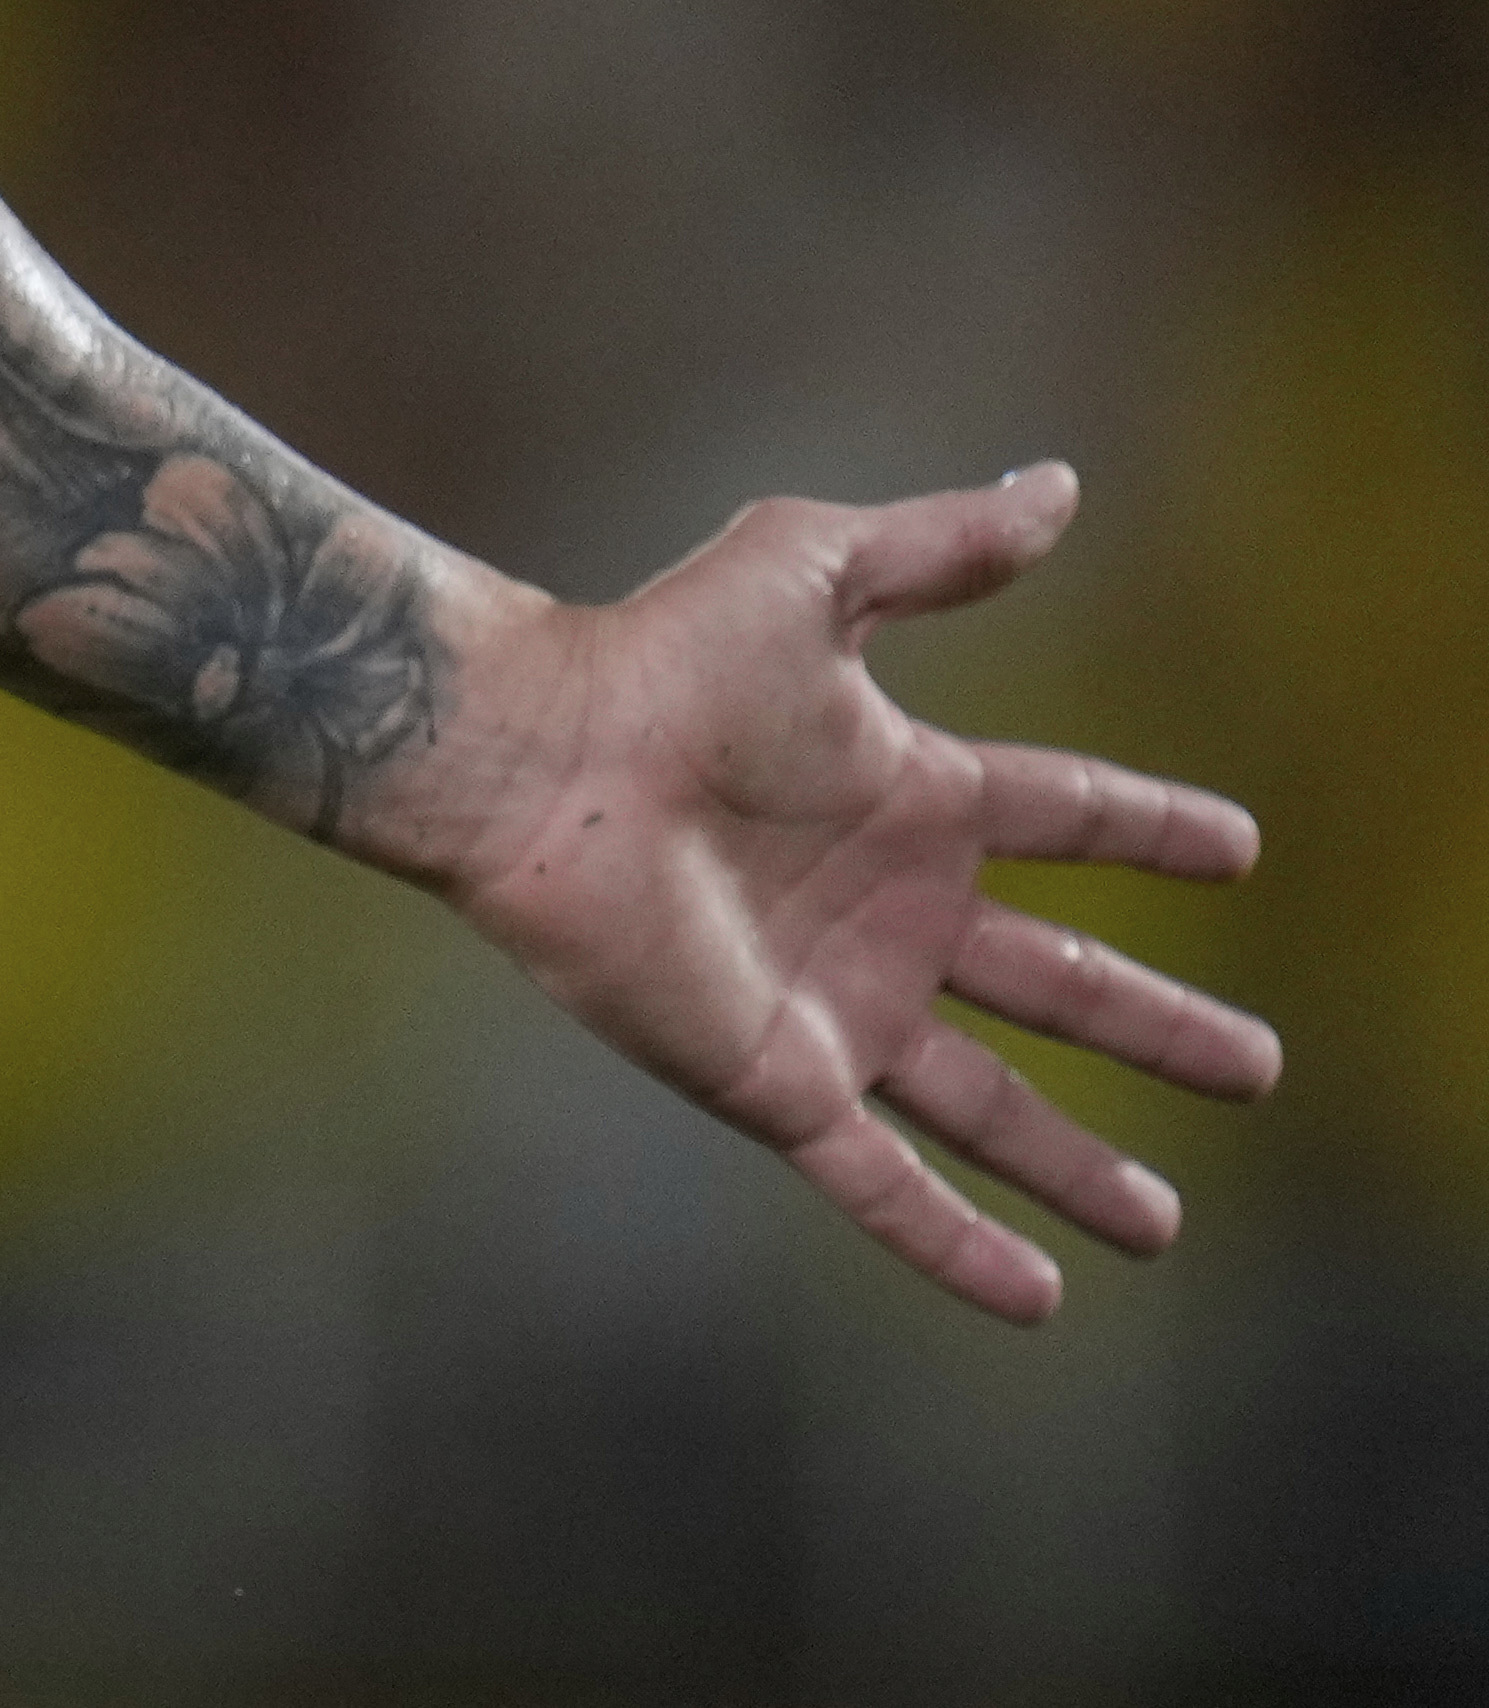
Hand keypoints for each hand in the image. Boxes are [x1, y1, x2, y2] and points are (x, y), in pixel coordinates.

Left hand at [404, 463, 1275, 1318]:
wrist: (528, 754)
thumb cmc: (654, 653)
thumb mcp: (813, 572)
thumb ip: (938, 543)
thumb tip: (1059, 486)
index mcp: (908, 793)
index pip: (1063, 813)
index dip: (1150, 827)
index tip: (1238, 849)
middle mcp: (886, 909)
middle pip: (1058, 981)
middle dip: (1155, 1026)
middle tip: (1255, 1068)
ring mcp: (837, 1002)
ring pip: (990, 1106)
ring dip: (1078, 1167)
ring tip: (1161, 1224)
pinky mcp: (777, 1076)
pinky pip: (886, 1180)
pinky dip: (958, 1243)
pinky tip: (1036, 1298)